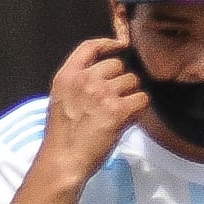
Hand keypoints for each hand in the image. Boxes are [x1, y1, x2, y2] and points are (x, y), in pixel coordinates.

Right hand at [44, 37, 148, 179]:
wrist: (63, 159)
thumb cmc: (62, 134)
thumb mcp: (60, 99)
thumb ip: (78, 82)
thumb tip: (107, 73)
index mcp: (67, 76)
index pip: (90, 46)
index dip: (109, 44)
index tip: (119, 48)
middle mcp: (84, 80)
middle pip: (118, 65)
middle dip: (120, 79)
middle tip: (113, 98)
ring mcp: (102, 94)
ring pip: (133, 81)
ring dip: (130, 95)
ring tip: (118, 111)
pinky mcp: (118, 110)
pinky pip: (142, 98)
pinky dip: (139, 109)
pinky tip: (127, 118)